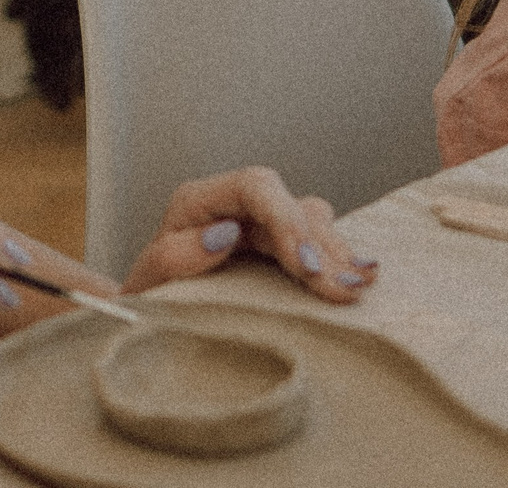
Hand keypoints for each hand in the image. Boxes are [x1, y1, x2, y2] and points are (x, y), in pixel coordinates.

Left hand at [119, 167, 372, 304]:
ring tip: (360, 283)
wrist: (147, 320)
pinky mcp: (279, 248)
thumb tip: (226, 233)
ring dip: (337, 253)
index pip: (254, 187)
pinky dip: (338, 259)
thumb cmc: (147, 299)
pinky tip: (361, 275)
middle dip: (320, 247)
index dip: (286, 219)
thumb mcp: (149, 281)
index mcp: (199, 200)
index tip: (305, 266)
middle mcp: (235, 205)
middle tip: (344, 288)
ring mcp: (260, 224)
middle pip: (291, 205)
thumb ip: (176, 255)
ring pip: (311, 221)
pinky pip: (317, 242)